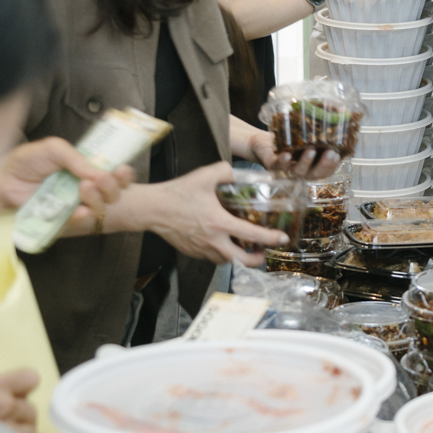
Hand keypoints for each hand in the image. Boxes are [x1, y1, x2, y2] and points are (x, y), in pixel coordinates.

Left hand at [0, 137, 132, 219]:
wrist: (0, 178)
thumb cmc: (25, 161)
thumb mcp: (55, 149)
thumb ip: (77, 158)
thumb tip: (97, 171)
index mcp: (84, 170)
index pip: (113, 175)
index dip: (123, 175)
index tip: (123, 171)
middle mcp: (82, 188)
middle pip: (112, 193)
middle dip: (113, 187)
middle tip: (102, 179)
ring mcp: (73, 205)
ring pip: (99, 208)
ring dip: (98, 199)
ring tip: (85, 188)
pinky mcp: (61, 219)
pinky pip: (78, 222)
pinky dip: (82, 216)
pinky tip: (80, 210)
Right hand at [147, 160, 284, 263]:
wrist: (151, 209)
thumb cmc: (176, 193)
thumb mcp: (204, 175)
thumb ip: (224, 171)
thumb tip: (235, 173)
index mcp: (220, 223)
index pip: (253, 236)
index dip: (271, 238)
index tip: (282, 238)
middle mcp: (213, 241)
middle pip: (242, 260)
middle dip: (257, 259)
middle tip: (263, 252)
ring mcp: (201, 249)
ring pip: (226, 261)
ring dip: (238, 257)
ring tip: (244, 247)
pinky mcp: (192, 252)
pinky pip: (211, 258)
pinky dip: (221, 254)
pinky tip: (222, 242)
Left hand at [236, 126, 341, 178]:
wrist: (264, 141)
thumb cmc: (290, 137)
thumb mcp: (309, 128)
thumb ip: (326, 123)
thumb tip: (345, 110)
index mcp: (312, 164)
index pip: (326, 170)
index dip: (333, 165)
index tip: (338, 154)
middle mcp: (302, 170)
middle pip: (315, 174)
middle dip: (324, 165)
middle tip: (330, 153)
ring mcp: (287, 169)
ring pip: (298, 172)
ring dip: (306, 162)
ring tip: (310, 150)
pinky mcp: (272, 165)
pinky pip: (278, 166)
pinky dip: (283, 162)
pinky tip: (286, 154)